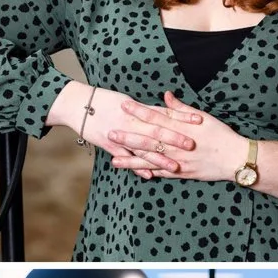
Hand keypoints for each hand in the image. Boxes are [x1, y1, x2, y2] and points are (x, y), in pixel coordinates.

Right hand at [46, 84, 192, 179]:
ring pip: (143, 148)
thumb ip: (148, 110)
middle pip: (157, 131)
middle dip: (174, 139)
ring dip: (160, 158)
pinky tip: (149, 176)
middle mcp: (131, 122)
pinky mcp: (110, 145)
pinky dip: (137, 167)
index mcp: (137, 110)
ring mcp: (120, 134)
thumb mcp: (128, 102)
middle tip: (192, 145)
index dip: (181, 116)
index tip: (199, 120)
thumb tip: (168, 108)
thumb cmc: (104, 101)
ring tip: (175, 167)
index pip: (164, 112)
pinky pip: (126, 158)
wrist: (77, 104)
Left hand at [109, 92, 247, 182]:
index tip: (124, 106)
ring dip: (131, 160)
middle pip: (148, 140)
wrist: (236, 158)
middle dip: (128, 137)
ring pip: (151, 160)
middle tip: (110, 133)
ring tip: (114, 160)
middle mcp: (177, 145)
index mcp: (181, 128)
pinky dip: (148, 173)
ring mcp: (178, 161)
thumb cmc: (221, 135)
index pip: (156, 118)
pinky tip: (136, 173)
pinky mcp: (182, 173)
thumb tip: (166, 95)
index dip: (139, 111)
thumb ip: (181, 108)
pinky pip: (162, 173)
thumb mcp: (203, 117)